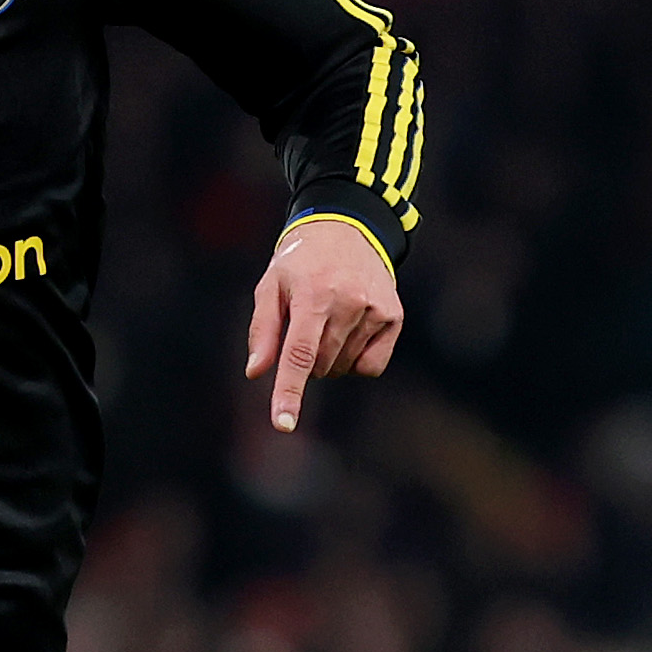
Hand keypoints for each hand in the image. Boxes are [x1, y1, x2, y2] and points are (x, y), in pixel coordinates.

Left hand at [242, 217, 403, 434]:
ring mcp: (375, 310)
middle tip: (306, 325)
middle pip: (319, 366)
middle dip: (306, 360)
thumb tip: (257, 372)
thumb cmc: (300, 262)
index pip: (299, 354)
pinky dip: (357, 360)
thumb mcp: (270, 286)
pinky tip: (352, 332)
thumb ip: (263, 330)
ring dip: (330, 358)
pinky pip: (371, 366)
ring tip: (329, 319)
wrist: (347, 227)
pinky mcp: (394, 316)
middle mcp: (349, 303)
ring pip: (343, 368)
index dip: (289, 392)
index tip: (283, 424)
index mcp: (313, 295)